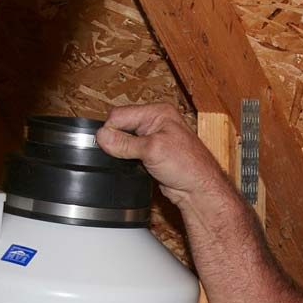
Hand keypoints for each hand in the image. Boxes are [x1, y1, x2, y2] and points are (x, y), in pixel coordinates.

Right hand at [95, 103, 232, 209]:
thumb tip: (103, 136)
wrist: (199, 190)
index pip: (121, 114)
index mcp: (158, 112)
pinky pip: (131, 152)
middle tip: (117, 155)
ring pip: (125, 140)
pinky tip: (132, 166)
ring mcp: (153, 138)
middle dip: (116, 140)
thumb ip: (125, 143)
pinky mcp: (151, 154)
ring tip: (128, 161)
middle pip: (121, 125)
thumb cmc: (188, 166)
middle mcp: (156, 122)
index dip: (110, 129)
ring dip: (122, 150)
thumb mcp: (152, 150)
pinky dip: (127, 158)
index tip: (105, 145)